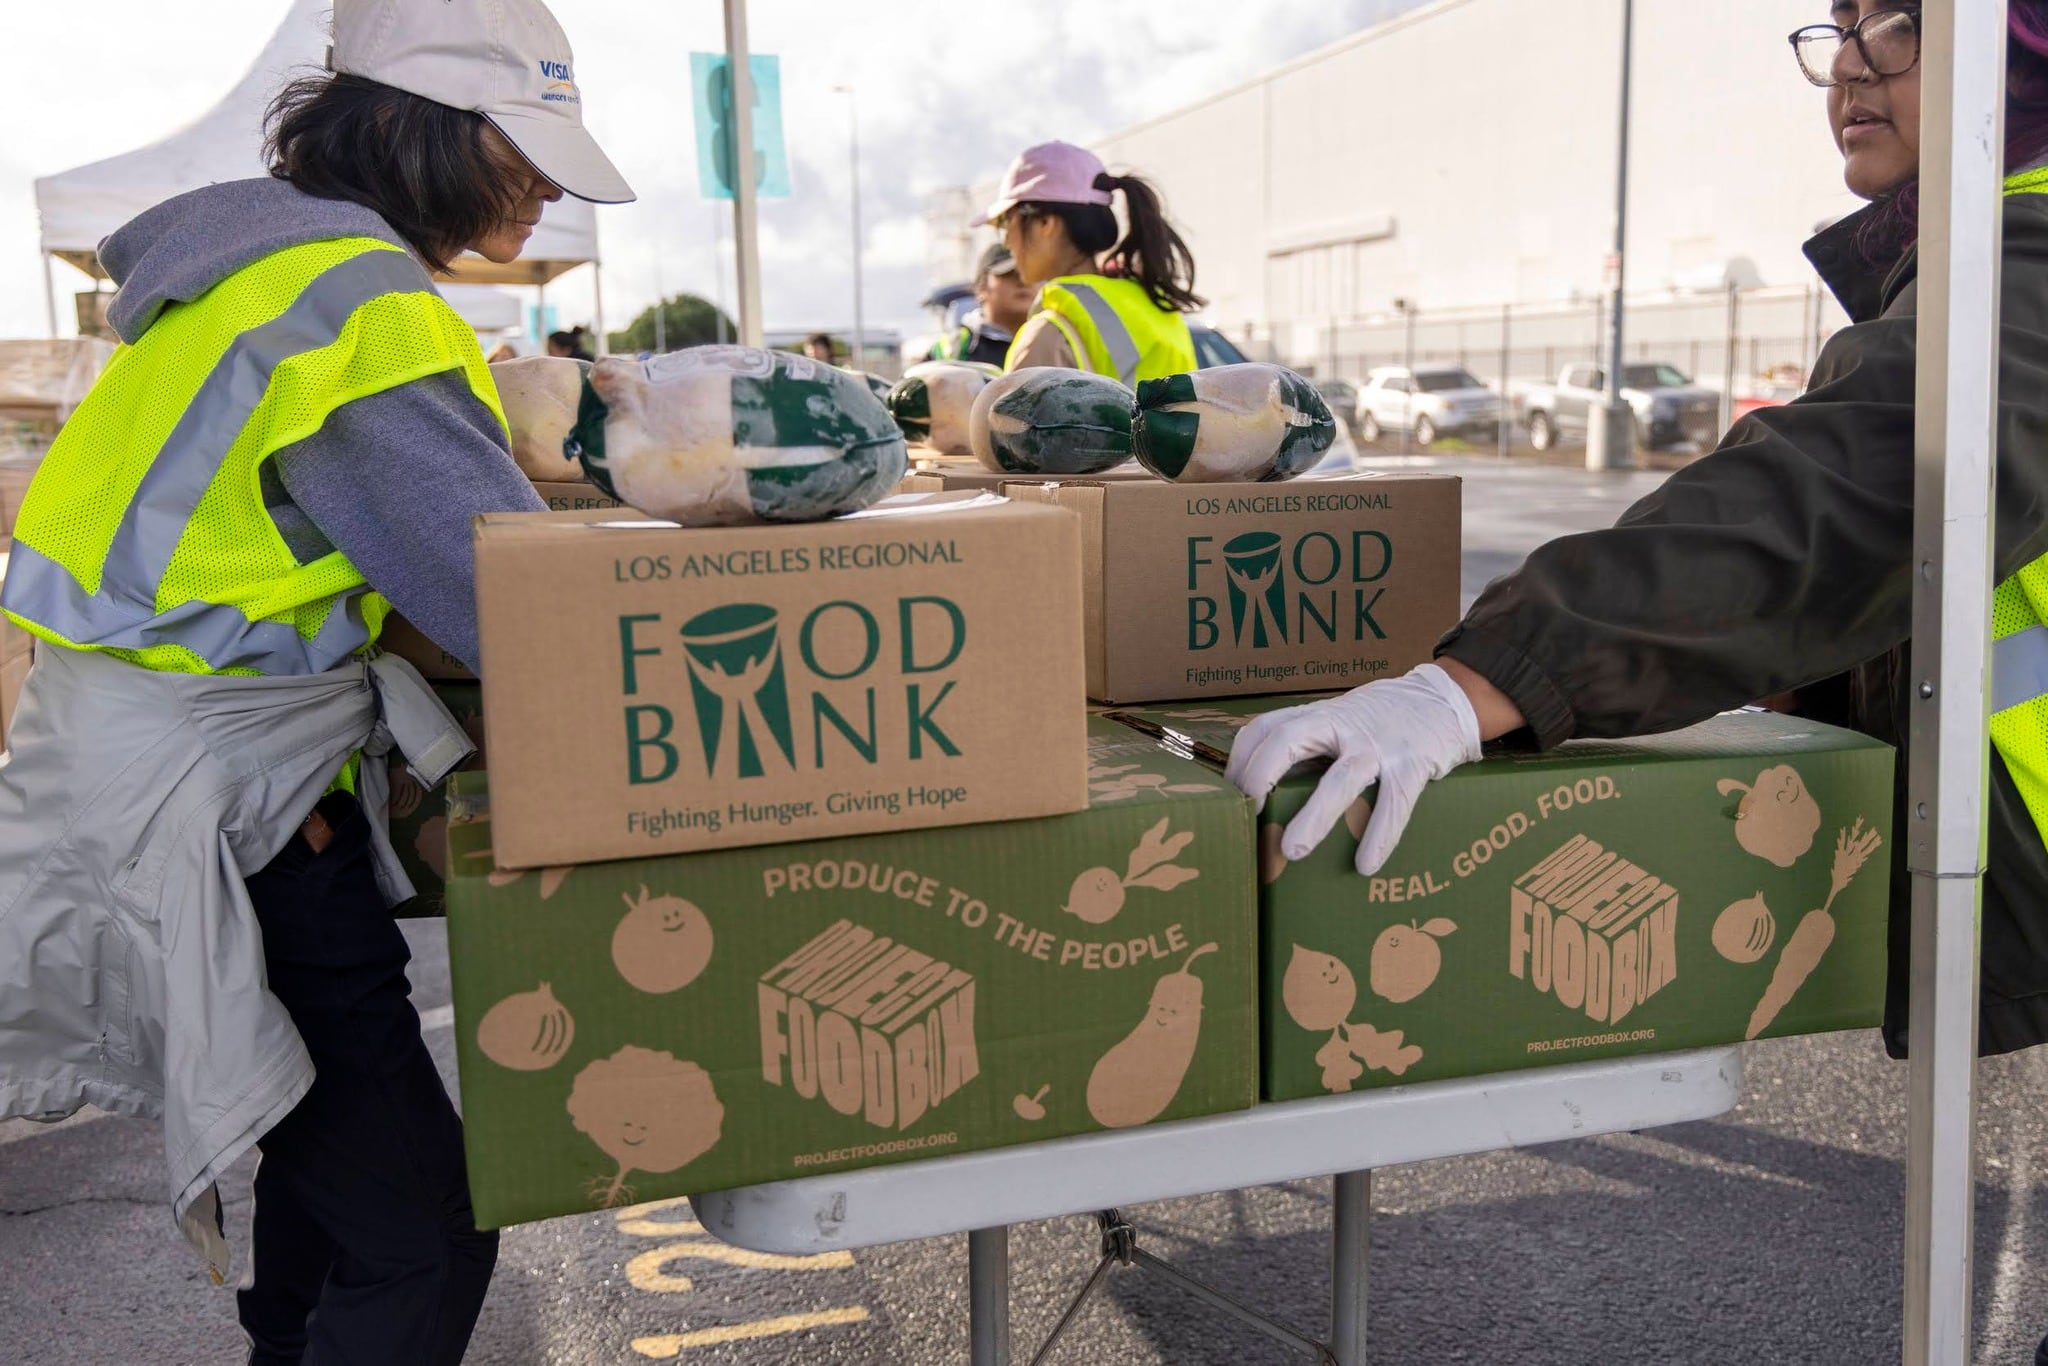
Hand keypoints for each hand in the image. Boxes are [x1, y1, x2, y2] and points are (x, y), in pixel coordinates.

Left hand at [1225, 663, 1482, 874]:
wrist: (1444, 699)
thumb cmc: (1379, 722)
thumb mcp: (1337, 722)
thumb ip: (1307, 749)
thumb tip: (1264, 798)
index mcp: (1317, 716)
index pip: (1264, 728)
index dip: (1241, 761)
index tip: (1228, 796)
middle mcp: (1342, 725)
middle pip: (1289, 740)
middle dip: (1261, 776)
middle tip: (1246, 816)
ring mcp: (1379, 744)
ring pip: (1341, 779)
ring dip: (1315, 816)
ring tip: (1293, 851)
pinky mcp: (1414, 763)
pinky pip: (1394, 803)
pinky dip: (1380, 835)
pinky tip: (1365, 864)